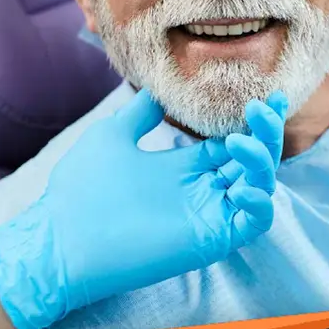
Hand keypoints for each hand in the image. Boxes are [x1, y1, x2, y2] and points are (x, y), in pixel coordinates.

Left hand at [0, 89, 287, 328]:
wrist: (62, 238)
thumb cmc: (80, 190)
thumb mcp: (112, 136)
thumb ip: (140, 114)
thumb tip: (159, 89)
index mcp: (183, 166)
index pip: (231, 142)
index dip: (253, 121)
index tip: (265, 96)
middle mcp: (202, 189)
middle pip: (253, 160)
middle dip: (266, 133)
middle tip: (264, 106)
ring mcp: (209, 215)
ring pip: (259, 186)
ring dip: (261, 161)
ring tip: (238, 142)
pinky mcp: (211, 239)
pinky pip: (253, 223)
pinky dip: (259, 204)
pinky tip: (242, 187)